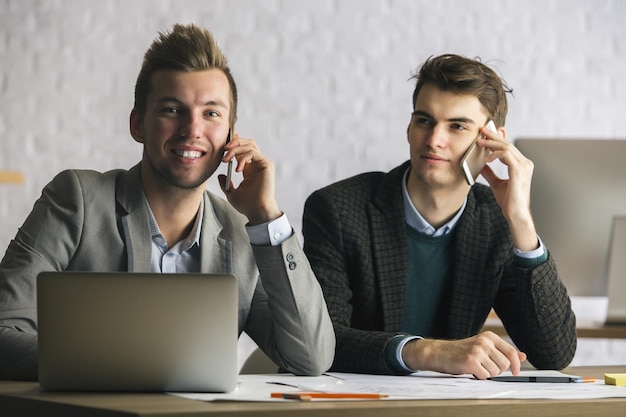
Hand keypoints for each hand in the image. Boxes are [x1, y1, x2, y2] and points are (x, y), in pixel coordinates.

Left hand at [218, 134, 281, 224]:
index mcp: (249, 169)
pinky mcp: (266, 165)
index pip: (243, 151)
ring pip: (249, 146)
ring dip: (235, 150)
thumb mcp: (231, 193)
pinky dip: (242, 157)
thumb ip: (226, 184)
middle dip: (235, 142)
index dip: (235, 144)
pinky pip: (253, 153)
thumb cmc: (247, 205)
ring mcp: (262, 164)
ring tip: (226, 159)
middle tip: (224, 148)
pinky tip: (238, 169)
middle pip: (248, 143)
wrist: (256, 210)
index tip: (225, 145)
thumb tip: (221, 176)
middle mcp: (256, 165)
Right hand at [401, 331, 526, 378]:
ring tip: (476, 367)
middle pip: (505, 364)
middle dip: (497, 370)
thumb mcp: (484, 347)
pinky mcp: (471, 361)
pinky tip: (470, 370)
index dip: (516, 364)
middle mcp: (484, 341)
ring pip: (496, 372)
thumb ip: (503, 351)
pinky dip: (479, 376)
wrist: (440, 353)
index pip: (511, 352)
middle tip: (484, 366)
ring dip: (487, 373)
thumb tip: (523, 356)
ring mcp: (478, 350)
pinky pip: (485, 376)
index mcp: (489, 337)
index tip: (515, 372)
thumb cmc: (462, 351)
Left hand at [478, 127, 537, 250]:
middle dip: (494, 136)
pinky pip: (505, 154)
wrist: (515, 214)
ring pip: (506, 146)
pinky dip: (494, 153)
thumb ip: (490, 172)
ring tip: (480, 141)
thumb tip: (481, 164)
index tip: (487, 134)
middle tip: (482, 130)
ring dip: (492, 142)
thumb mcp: (496, 183)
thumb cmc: (509, 202)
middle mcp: (525, 163)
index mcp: (522, 165)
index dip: (498, 139)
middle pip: (508, 144)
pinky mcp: (519, 169)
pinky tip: (486, 158)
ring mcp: (524, 165)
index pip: (509, 148)